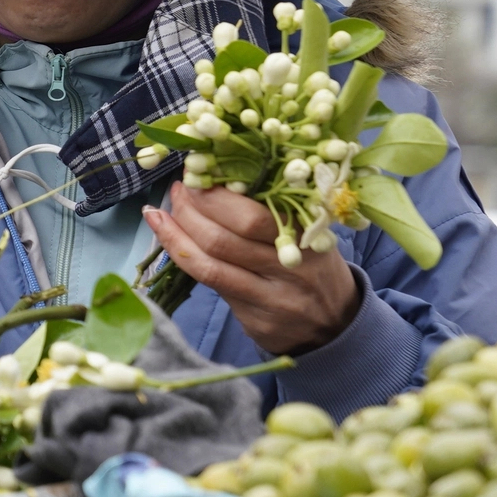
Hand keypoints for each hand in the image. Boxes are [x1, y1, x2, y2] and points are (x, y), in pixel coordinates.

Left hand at [143, 181, 359, 354]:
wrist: (335, 326)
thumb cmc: (312, 267)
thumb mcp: (307, 234)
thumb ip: (270, 212)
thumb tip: (213, 180)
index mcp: (308, 234)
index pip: (258, 209)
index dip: (219, 191)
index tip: (198, 171)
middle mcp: (292, 265)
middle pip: (232, 232)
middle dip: (196, 205)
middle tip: (180, 189)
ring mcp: (272, 295)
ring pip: (214, 258)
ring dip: (179, 229)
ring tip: (161, 211)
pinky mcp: (254, 317)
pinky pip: (210, 281)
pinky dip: (182, 254)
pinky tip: (164, 236)